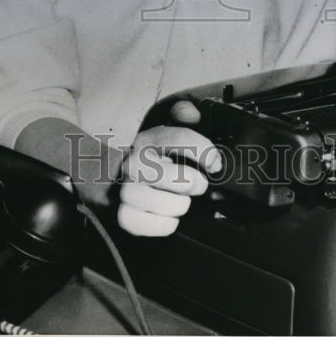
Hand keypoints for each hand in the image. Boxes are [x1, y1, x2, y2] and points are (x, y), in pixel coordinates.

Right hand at [116, 120, 220, 236]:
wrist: (120, 182)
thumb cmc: (155, 159)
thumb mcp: (169, 132)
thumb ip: (183, 115)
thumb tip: (191, 111)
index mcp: (150, 139)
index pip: (179, 139)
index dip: (204, 151)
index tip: (215, 164)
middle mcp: (134, 162)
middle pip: (175, 176)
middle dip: (193, 183)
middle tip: (197, 184)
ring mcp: (127, 189)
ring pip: (166, 203)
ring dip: (180, 205)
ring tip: (180, 200)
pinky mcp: (124, 215)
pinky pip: (154, 225)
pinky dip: (166, 224)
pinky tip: (167, 215)